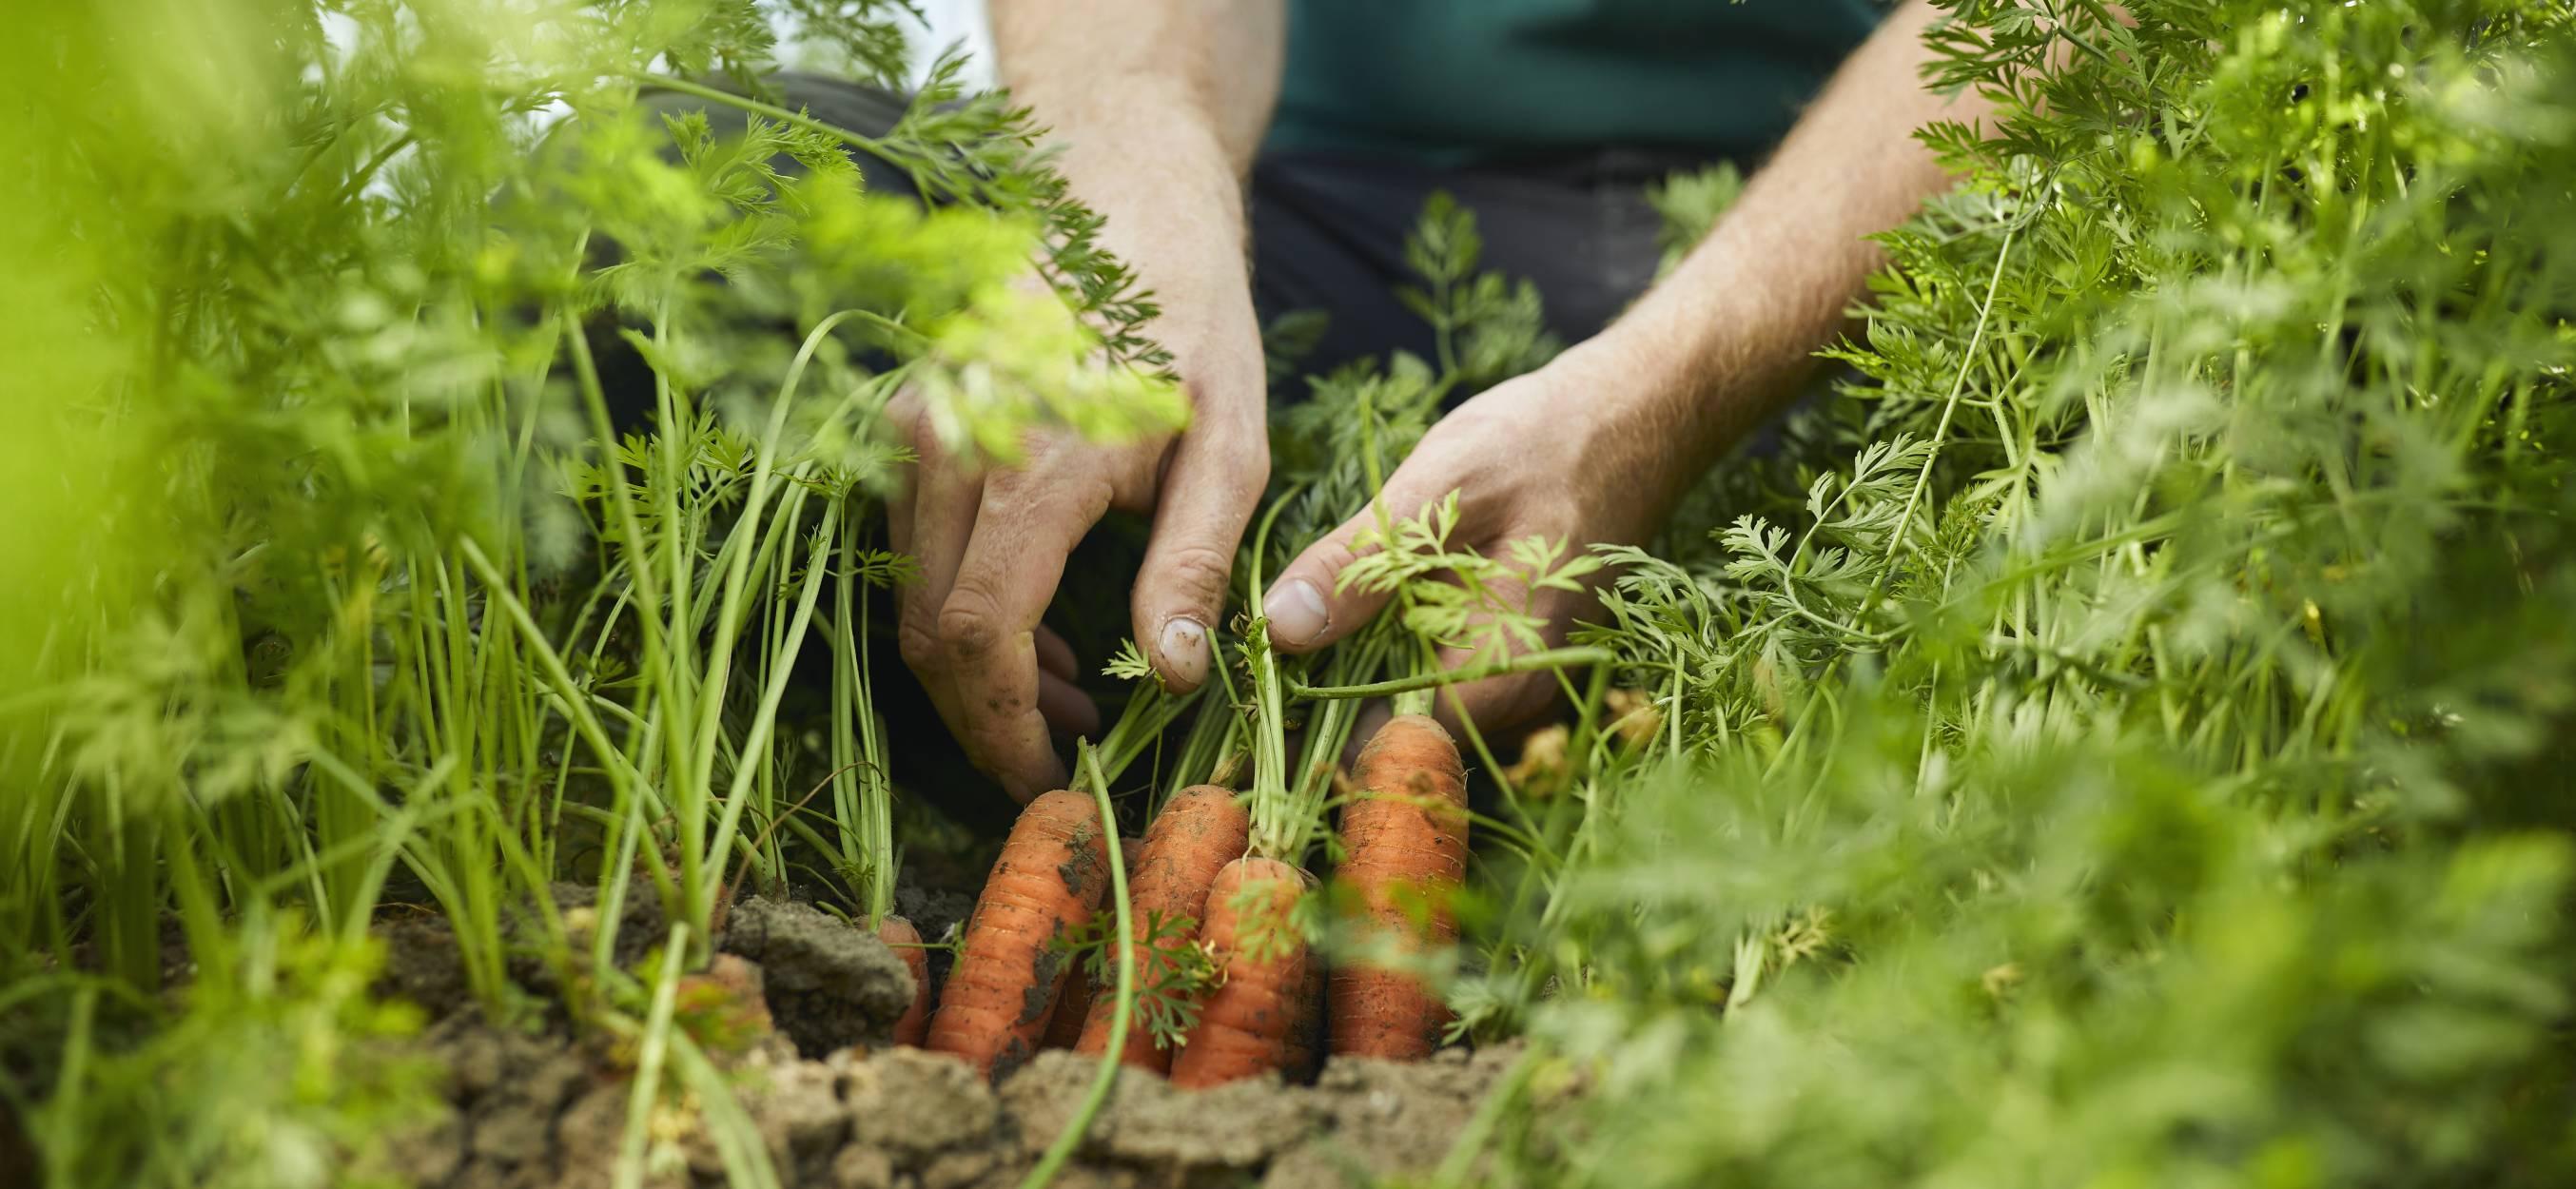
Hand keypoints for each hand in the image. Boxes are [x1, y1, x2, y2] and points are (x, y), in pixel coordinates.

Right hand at [890, 301, 1268, 801]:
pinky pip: (911, 547)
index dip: (1005, 728)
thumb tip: (1170, 677)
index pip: (978, 634)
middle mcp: (949, 445)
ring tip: (1072, 686)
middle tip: (1073, 747)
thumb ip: (1192, 564)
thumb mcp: (1231, 445)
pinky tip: (1038, 620)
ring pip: (913, 595)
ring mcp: (913, 429)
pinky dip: (962, 604)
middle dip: (991, 714)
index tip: (1052, 781)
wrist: (1119, 192)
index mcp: (1034, 459)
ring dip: (978, 666)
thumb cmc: (1192, 316)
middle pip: (930, 630)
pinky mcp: (904, 421)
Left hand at [1259, 341, 1698, 740]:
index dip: (1313, 740)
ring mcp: (1521, 683)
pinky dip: (1387, 657)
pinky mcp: (1512, 656)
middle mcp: (1520, 700)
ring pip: (1415, 711)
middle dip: (1322, 714)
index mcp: (1504, 673)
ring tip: (1286, 650)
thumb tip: (1281, 629)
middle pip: (1400, 739)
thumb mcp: (1441, 484)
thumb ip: (1362, 562)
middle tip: (1250, 682)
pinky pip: (1437, 680)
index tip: (1249, 715)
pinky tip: (1349, 621)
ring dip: (1350, 684)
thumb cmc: (1545, 441)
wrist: (1634, 415)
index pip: (1392, 749)